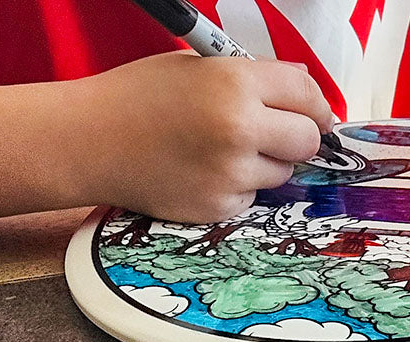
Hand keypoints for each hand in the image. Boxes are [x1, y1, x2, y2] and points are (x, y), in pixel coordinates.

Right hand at [80, 52, 332, 221]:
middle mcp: (238, 129)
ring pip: (282, 174)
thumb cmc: (139, 98)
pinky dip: (239, 188)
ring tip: (224, 150)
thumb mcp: (195, 67)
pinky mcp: (219, 206)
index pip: (306, 96)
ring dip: (266, 164)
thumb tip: (303, 87)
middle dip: (299, 138)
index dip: (317, 107)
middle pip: (306, 142)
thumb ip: (252, 77)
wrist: (91, 142)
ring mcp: (230, 173)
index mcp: (233, 83)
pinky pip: (252, 199)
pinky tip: (205, 172)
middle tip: (279, 135)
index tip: (319, 115)